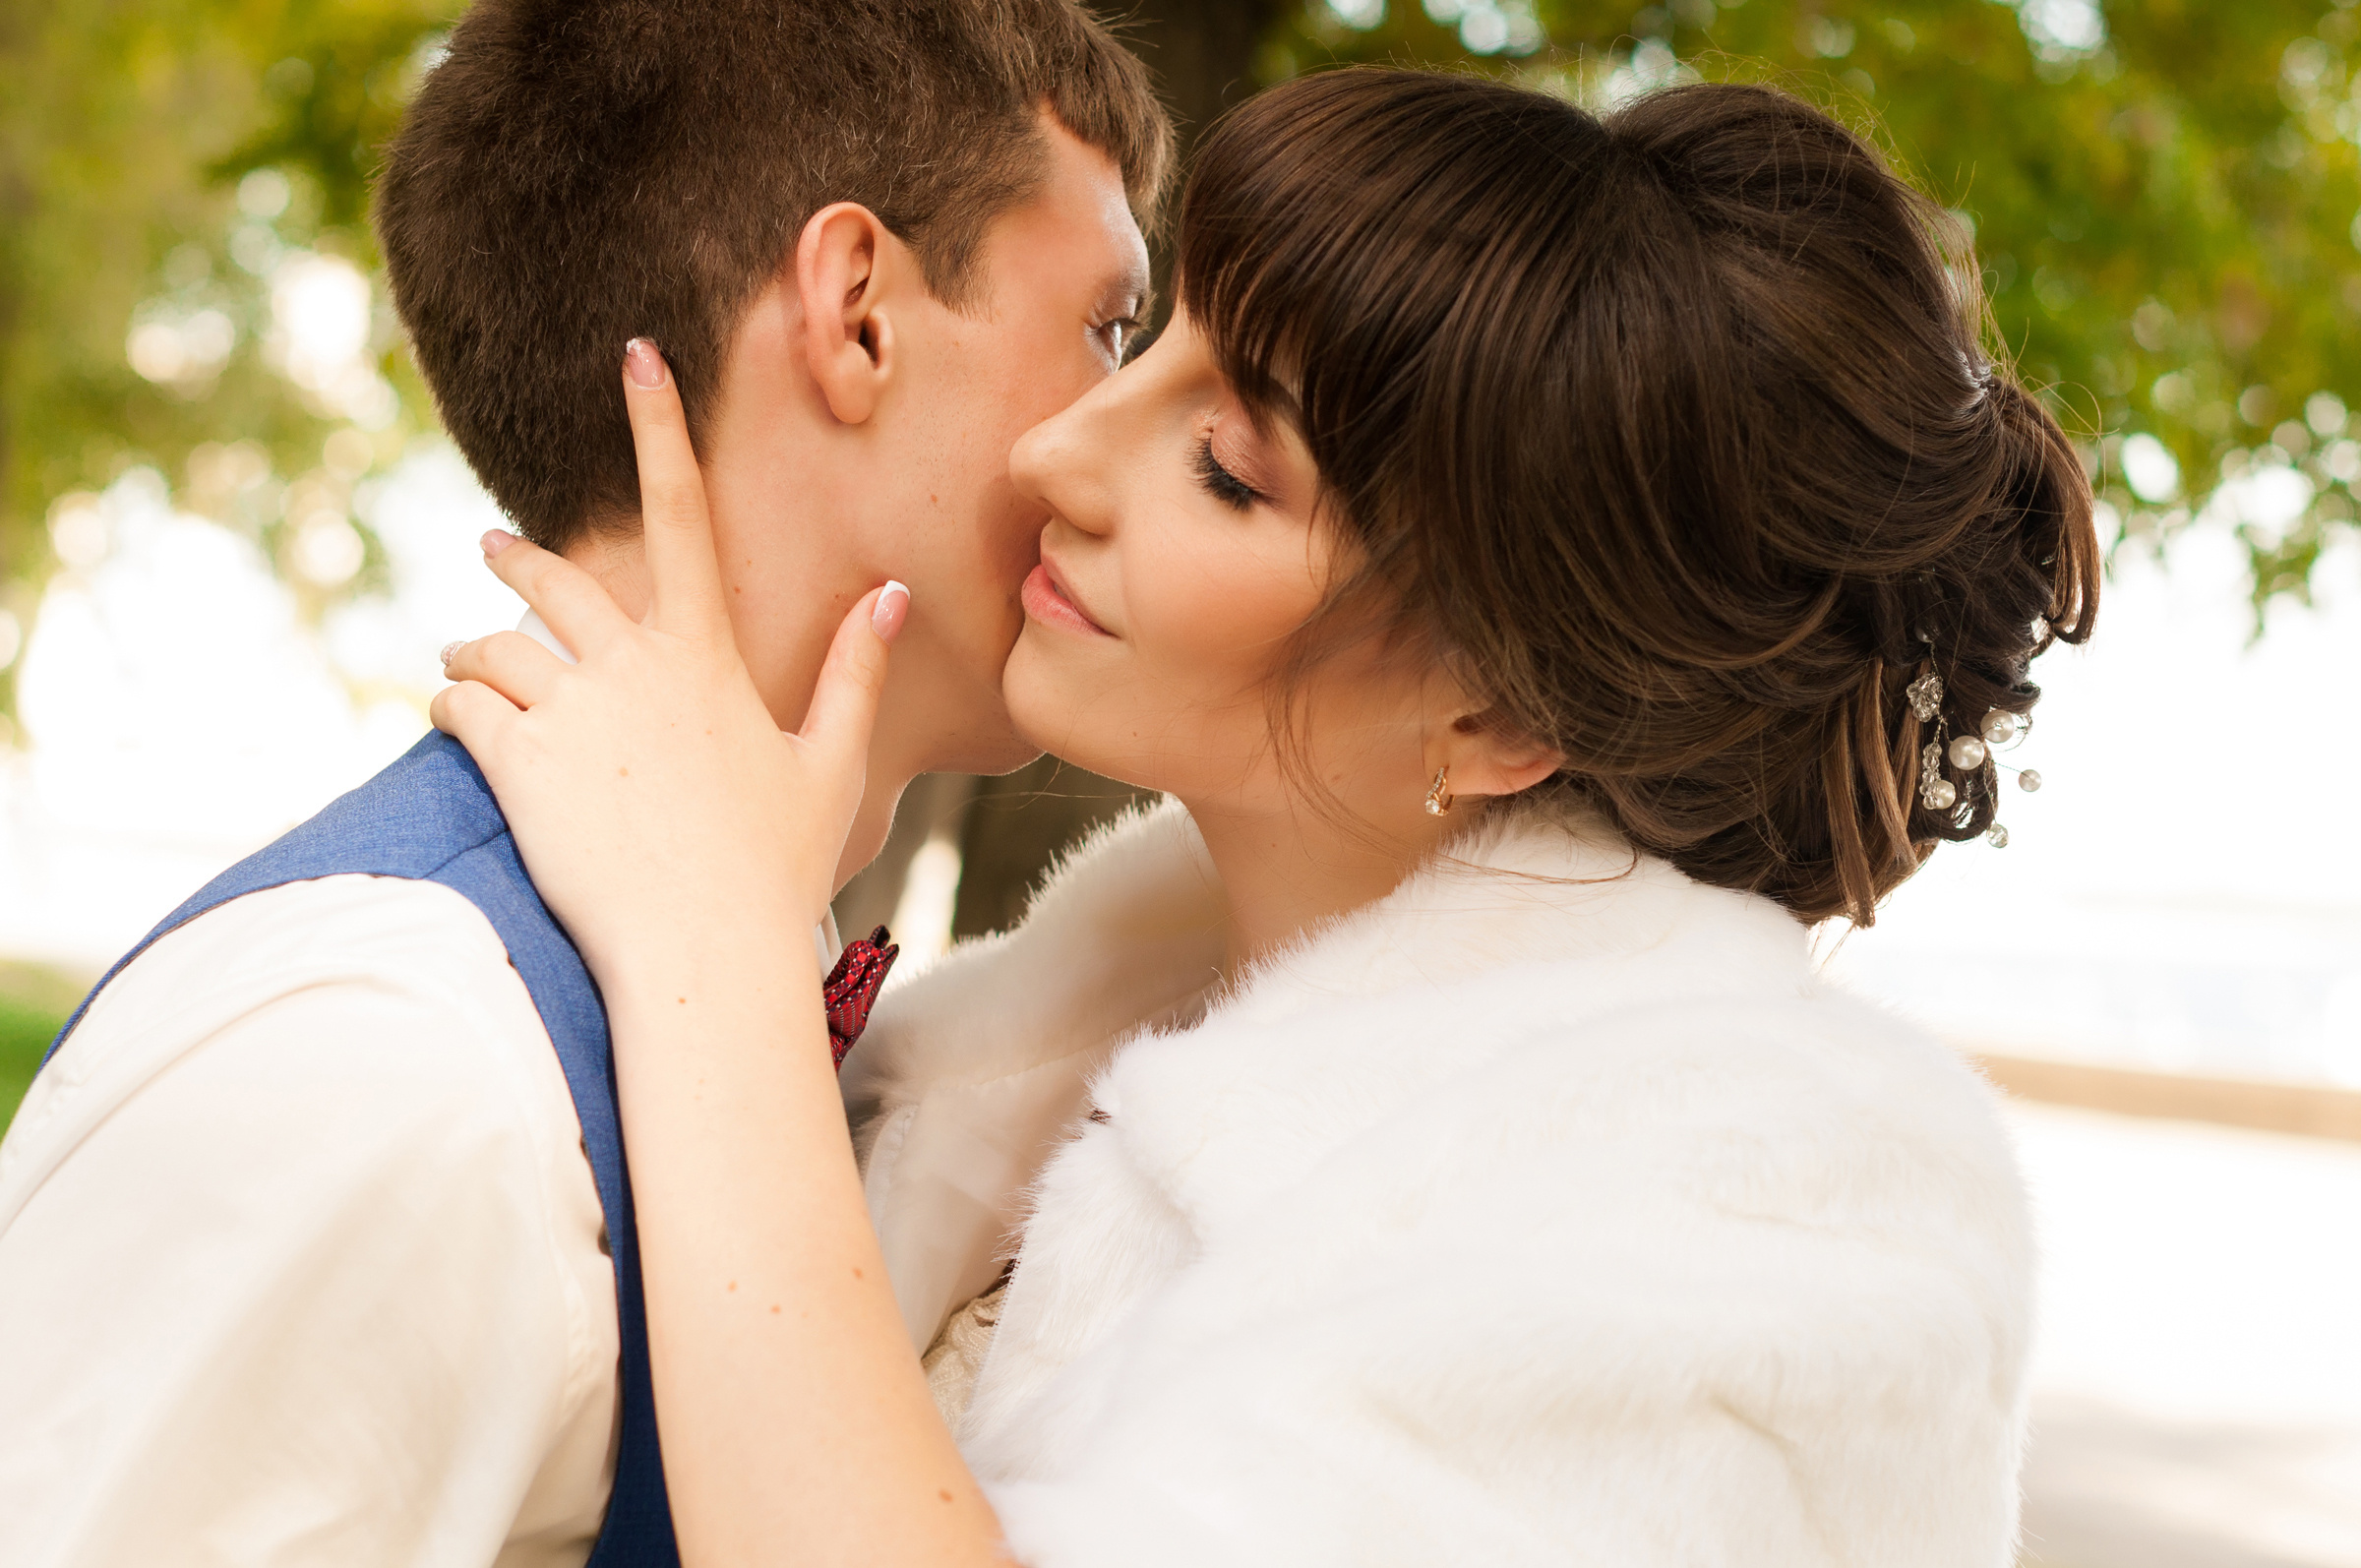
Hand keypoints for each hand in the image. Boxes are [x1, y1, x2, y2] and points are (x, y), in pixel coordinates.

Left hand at [432, 338, 909, 995]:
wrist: (705, 951)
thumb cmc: (774, 869)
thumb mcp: (830, 767)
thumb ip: (853, 675)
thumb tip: (888, 596)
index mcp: (707, 657)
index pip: (683, 514)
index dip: (658, 428)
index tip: (635, 357)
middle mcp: (632, 667)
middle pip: (553, 580)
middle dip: (514, 558)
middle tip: (491, 551)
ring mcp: (571, 712)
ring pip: (492, 646)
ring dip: (476, 656)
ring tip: (469, 676)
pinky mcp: (517, 763)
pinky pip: (460, 703)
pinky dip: (451, 706)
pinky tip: (458, 724)